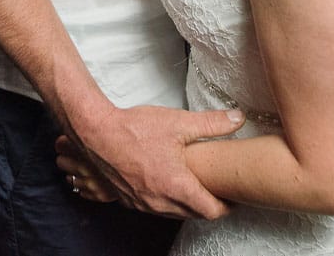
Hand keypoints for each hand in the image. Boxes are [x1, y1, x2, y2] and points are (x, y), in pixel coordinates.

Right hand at [66, 104, 243, 218]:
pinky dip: (167, 203)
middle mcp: (160, 201)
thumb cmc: (134, 129)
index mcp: (176, 186)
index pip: (211, 211)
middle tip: (218, 191)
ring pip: (175, 214)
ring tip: (195, 188)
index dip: (226, 206)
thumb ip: (212, 123)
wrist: (96, 134)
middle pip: (195, 216)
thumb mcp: (178, 123)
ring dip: (188, 206)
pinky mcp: (129, 201)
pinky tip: (168, 186)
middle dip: (209, 206)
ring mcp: (143, 204)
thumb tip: (238, 119)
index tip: (233, 197)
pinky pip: (156, 209)